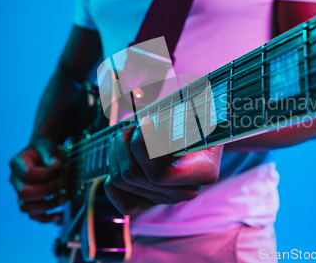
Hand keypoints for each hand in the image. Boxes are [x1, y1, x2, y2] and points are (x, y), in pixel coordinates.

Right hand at [9, 138, 65, 222]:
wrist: (42, 154)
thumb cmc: (44, 149)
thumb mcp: (46, 144)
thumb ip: (50, 152)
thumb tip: (55, 165)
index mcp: (17, 164)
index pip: (28, 175)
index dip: (46, 174)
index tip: (58, 169)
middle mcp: (16, 180)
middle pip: (24, 194)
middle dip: (47, 190)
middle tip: (62, 183)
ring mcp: (21, 193)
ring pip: (27, 208)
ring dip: (48, 205)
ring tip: (64, 198)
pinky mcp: (29, 202)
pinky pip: (33, 216)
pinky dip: (47, 218)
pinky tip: (60, 214)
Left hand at [104, 117, 222, 214]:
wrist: (203, 137)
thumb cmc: (198, 121)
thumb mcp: (196, 114)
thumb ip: (180, 119)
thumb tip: (148, 124)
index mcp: (203, 172)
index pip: (160, 173)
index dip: (143, 146)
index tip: (145, 122)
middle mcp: (185, 191)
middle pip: (133, 174)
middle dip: (126, 143)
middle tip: (133, 125)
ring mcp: (167, 198)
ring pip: (121, 180)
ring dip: (117, 152)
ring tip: (127, 134)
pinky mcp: (150, 201)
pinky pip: (119, 198)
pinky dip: (111, 179)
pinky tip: (121, 159)